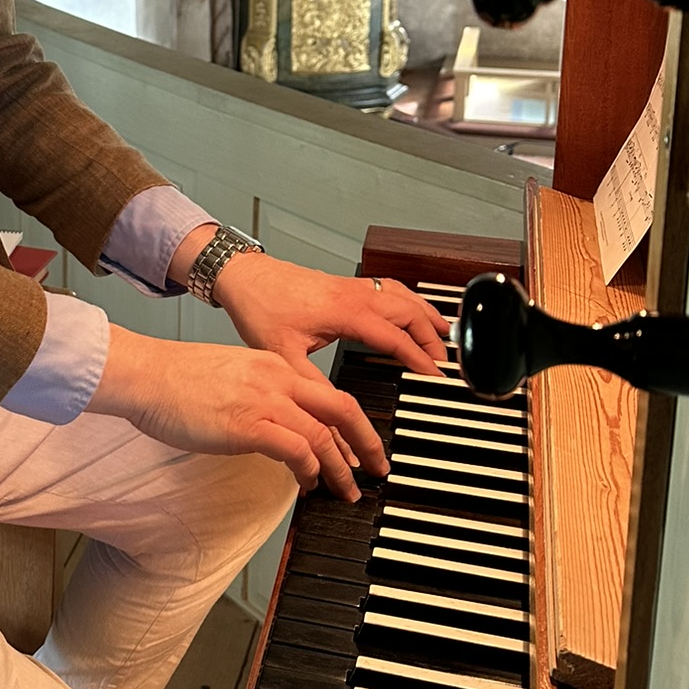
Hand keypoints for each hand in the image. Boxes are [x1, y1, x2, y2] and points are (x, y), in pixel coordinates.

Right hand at [91, 325, 386, 500]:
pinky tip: (309, 483)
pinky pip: (297, 450)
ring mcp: (265, 401)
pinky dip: (311, 470)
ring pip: (324, 435)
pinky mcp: (249, 425)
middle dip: (366, 442)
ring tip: (346, 490)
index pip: (327, 393)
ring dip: (341, 468)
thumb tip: (271, 424)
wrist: (146, 374)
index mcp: (274, 364)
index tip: (359, 445)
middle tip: (376, 468)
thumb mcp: (229, 375)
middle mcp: (277, 378)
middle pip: (342, 408)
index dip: (350, 423)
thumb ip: (257, 392)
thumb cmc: (175, 379)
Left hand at [204, 248, 448, 376]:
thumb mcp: (284, 355)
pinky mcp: (345, 283)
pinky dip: (408, 298)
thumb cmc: (260, 308)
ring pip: (402, 295)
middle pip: (408, 313)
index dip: (419, 358)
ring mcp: (351, 285)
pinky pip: (388, 287)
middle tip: (444, 362)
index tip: (435, 377)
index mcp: (345, 312)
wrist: (244, 276)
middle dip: (432, 337)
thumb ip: (314, 384)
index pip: (395, 337)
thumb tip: (337, 412)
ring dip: (425, 314)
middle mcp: (354, 295)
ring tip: (444, 334)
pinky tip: (412, 307)